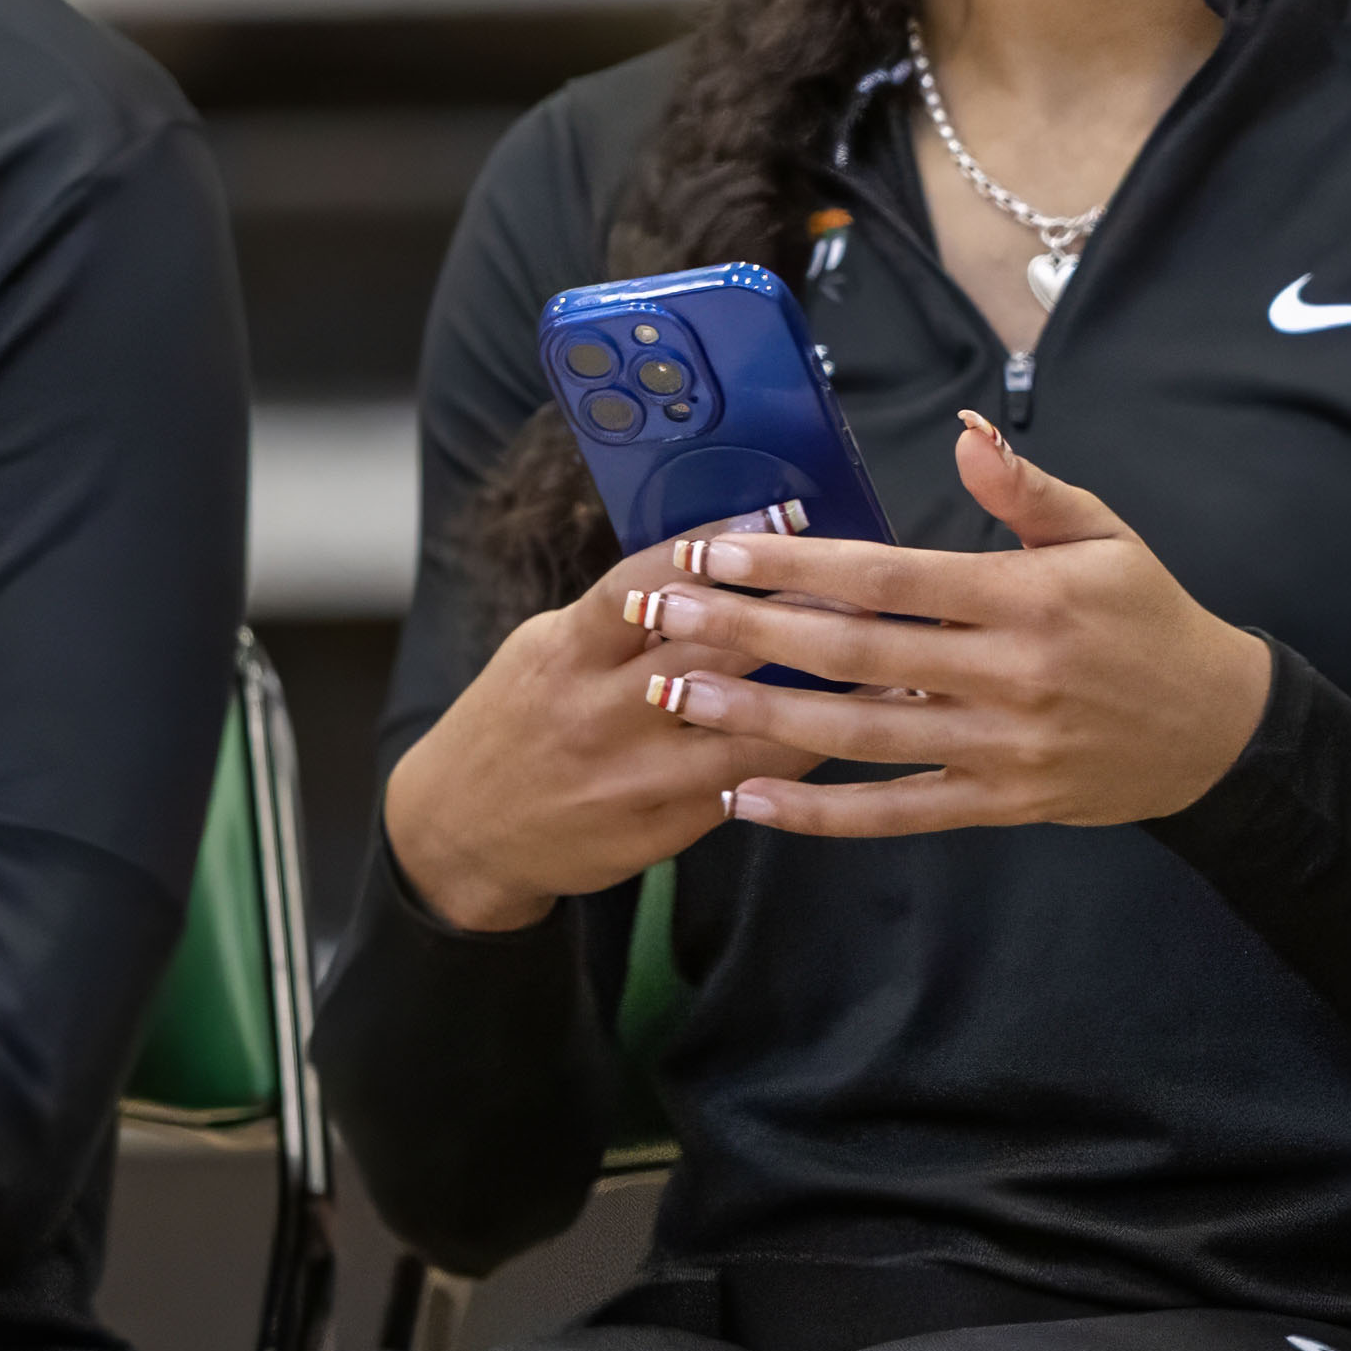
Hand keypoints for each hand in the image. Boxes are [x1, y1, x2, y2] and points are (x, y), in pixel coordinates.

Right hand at [379, 530, 829, 935]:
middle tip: (866, 591)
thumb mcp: (545, 652)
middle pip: (709, 652)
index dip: (717, 546)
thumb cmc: (518, 721)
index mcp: (564, 653)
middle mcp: (593, 712)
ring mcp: (626, 777)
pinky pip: (742, 790)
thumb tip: (716, 560)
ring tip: (890, 668)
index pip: (644, 584)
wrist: (460, 833)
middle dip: (793, 618)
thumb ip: (618, 617)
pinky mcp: (654, 831)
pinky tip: (848, 736)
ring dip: (821, 700)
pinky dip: (797, 762)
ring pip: (743, 730)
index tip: (784, 516)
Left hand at [624, 413, 1278, 842]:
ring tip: (675, 698)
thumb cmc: (1152, 619)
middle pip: (854, 652)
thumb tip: (965, 428)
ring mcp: (1003, 747)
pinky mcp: (1001, 805)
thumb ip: (1027, 488)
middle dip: (747, 632)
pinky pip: (895, 815)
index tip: (716, 550)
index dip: (796, 563)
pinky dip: (817, 814)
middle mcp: (1010, 673)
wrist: (1218, 729)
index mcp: (1029, 596)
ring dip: (758, 718)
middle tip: (662, 616)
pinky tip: (746, 801)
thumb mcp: (1106, 536)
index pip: (891, 574)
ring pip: (860, 736)